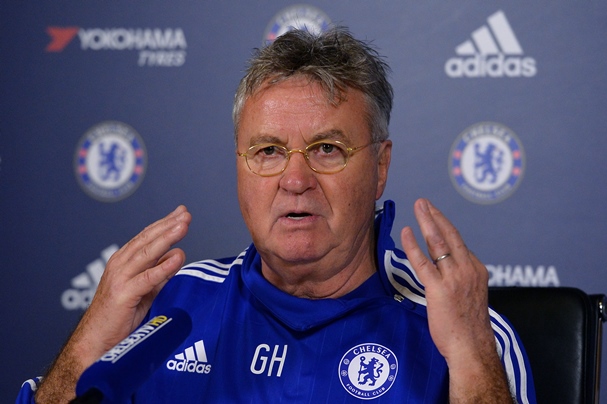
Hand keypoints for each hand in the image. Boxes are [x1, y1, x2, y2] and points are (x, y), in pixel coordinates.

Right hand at [36, 206, 190, 402]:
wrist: (96, 342)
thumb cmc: (119, 318)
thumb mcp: (144, 291)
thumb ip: (159, 275)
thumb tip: (177, 258)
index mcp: (124, 261)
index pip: (147, 236)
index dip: (165, 223)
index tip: (182, 212)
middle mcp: (120, 265)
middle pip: (148, 239)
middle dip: (168, 225)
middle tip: (186, 214)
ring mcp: (120, 278)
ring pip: (147, 253)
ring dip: (167, 238)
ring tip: (184, 226)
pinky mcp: (123, 295)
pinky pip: (147, 278)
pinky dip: (163, 268)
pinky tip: (177, 258)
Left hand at [400, 199, 512, 401]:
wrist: (472, 348)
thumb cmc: (468, 327)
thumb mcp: (470, 296)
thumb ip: (460, 280)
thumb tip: (446, 272)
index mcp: (476, 270)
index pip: (458, 244)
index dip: (444, 228)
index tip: (434, 217)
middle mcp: (468, 270)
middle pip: (450, 235)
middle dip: (436, 216)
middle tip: (424, 202)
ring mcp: (454, 278)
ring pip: (439, 243)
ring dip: (427, 221)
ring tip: (418, 207)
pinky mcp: (439, 289)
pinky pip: (423, 262)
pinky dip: (413, 245)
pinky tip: (406, 233)